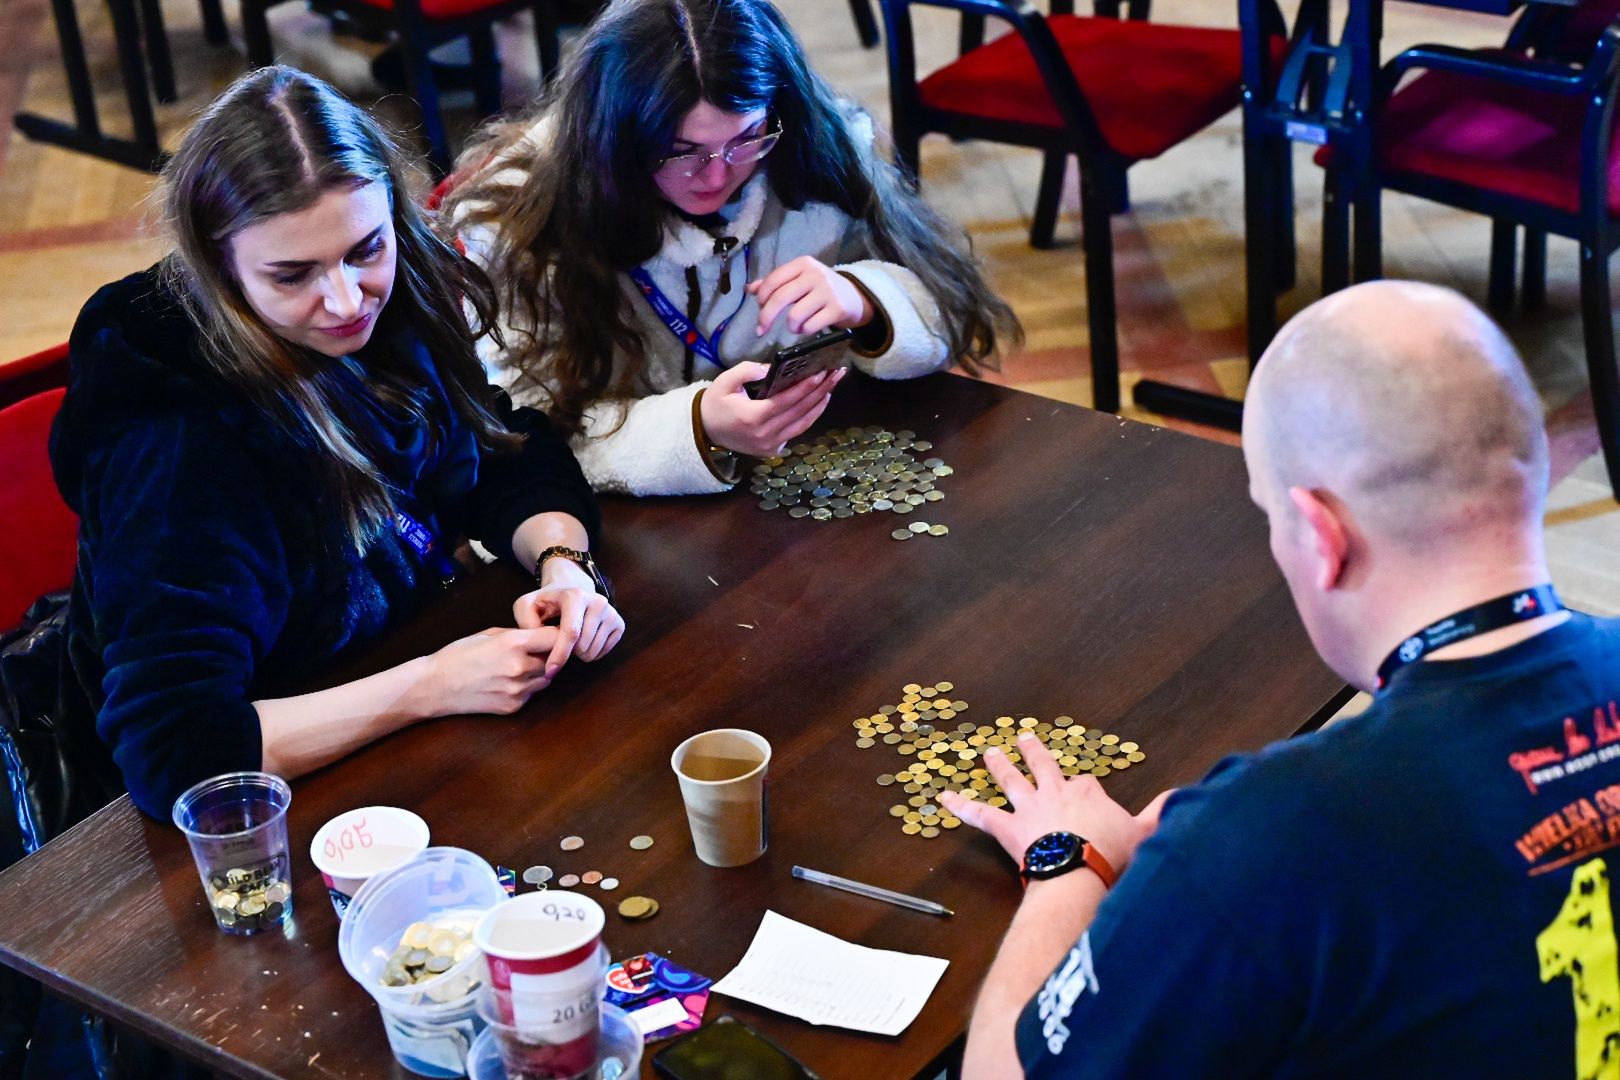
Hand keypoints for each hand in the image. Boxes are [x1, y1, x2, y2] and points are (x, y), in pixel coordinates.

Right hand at [423, 626, 559, 715]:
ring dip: (540, 672)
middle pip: (553, 660)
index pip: (554, 637)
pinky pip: (531, 694)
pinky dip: (527, 688)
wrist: (435, 687)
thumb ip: (517, 635)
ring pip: (546, 679)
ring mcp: (517, 690)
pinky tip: (509, 682)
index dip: (555, 635)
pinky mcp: (513, 707)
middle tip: (536, 652)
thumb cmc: (458, 655)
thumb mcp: (488, 634)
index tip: (550, 636)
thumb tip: (539, 635)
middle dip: (548, 655)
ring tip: (521, 666)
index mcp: (513, 643)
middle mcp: (519, 667)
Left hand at [514, 557, 625, 676]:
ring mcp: (611, 613)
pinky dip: (592, 653)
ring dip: (579, 654)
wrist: (571, 588)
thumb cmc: (547, 601)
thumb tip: (539, 642)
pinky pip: (605, 651)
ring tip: (571, 642)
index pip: (571, 632)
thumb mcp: (527, 605)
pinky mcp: (619, 623)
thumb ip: (526, 622)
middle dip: (568, 654)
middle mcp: (598, 602)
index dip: (560, 654)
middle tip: (559, 644)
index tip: (550, 671)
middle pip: (583, 646)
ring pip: (594, 651)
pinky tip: (584, 642)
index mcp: (575, 596)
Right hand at [699, 361, 844, 457]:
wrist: (705, 431)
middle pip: (800, 411)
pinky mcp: (772, 450)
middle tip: (836, 375)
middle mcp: (765, 434)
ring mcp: (769, 445)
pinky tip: (818, 403)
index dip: (806, 387)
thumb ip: (746, 371)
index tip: (822, 373)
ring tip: (831, 387)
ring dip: (819, 405)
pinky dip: (809, 417)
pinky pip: (796, 432)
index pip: (786, 401)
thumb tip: (770, 369)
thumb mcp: (724, 382)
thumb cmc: (715, 404)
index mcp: (753, 417)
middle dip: (820, 391)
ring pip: (803, 424)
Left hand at [747, 256, 871, 336]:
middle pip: (780, 298)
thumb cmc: (820, 289)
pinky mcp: (837, 309)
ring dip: (791, 327)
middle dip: (766, 317)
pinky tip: (807, 328)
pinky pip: (810, 326)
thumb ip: (775, 283)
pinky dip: (804, 331)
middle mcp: (815, 275)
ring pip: (794, 316)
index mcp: (803, 264)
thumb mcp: (799, 280)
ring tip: (795, 327)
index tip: (759, 309)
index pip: (773, 280)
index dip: (761, 298)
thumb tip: (749, 289)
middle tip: (761, 330)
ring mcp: (827, 292)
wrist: (855, 297)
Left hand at [940, 731, 1173, 877]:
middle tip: (1024, 738)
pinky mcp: (1008, 829)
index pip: (1085, 783)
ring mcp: (1029, 809)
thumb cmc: (1111, 857)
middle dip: (1034, 752)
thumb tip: (1182, 799)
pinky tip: (943, 798)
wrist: (1080, 874)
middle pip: (1043, 766)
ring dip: (999, 767)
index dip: (1084, 789)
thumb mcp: (1145, 834)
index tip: (1086, 793)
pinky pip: (981, 814)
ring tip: (988, 753)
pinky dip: (961, 806)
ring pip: (1010, 780)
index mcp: (1087, 793)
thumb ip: (1160, 815)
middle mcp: (1055, 793)